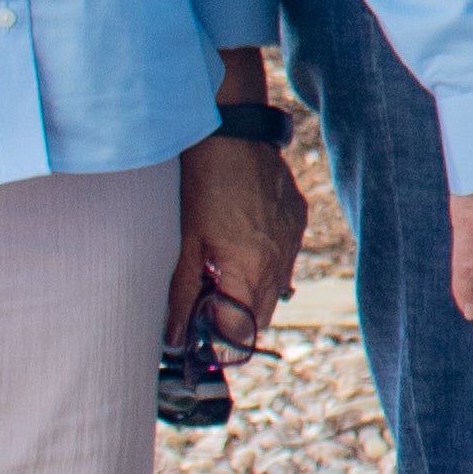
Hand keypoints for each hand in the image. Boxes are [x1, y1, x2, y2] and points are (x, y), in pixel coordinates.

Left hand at [171, 122, 306, 360]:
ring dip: (249, 291)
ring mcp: (294, 238)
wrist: (233, 131)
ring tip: (217, 272)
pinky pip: (284, 258)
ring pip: (276, 288)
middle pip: (263, 316)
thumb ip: (181, 293)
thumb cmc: (203, 183)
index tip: (197, 338)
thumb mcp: (185, 242)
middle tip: (202, 307)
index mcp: (252, 268)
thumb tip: (174, 336)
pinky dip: (262, 264)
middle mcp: (281, 258)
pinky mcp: (298, 220)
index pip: (244, 332)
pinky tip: (238, 244)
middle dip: (234, 320)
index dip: (219, 342)